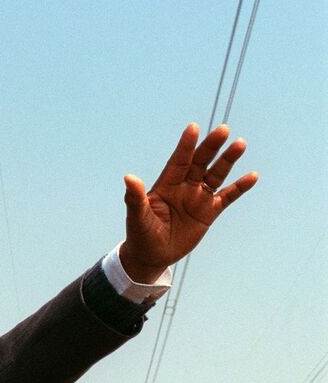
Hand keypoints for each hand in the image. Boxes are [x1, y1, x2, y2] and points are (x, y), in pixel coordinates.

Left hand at [119, 123, 257, 282]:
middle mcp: (183, 187)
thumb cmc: (140, 234)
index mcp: (165, 185)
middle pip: (199, 162)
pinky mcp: (209, 212)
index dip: (185, 145)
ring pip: (215, 174)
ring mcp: (197, 198)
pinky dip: (239, 187)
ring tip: (240, 144)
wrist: (151, 255)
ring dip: (227, 160)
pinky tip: (252, 176)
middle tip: (223, 129)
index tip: (193, 127)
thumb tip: (128, 178)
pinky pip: (227, 196)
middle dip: (210, 147)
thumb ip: (135, 198)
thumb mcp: (137, 217)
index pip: (178, 161)